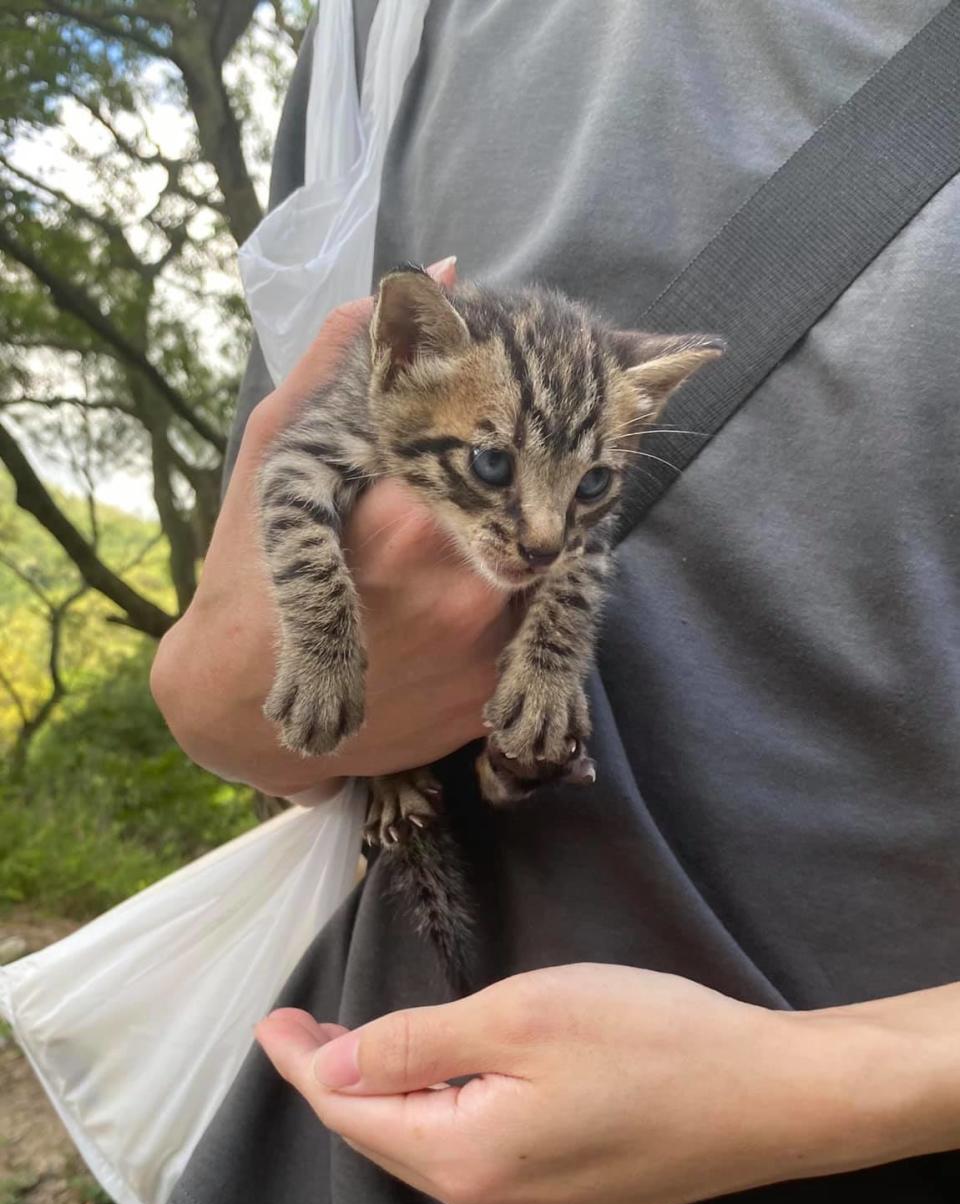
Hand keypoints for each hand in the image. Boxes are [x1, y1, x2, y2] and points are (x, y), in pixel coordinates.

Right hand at [150, 259, 511, 797]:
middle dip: (494, 496)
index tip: (457, 437)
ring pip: (533, 571)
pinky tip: (429, 621)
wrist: (236, 709)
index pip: (502, 443)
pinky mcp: (484, 697)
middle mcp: (464, 584)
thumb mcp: (282, 450)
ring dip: (498, 555)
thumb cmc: (247, 573)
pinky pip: (521, 636)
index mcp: (413, 513)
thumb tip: (441, 274)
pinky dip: (493, 617)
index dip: (486, 431)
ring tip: (422, 573)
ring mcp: (482, 650)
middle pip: (525, 508)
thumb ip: (355, 357)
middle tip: (433, 513)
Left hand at [254, 964, 933, 1203]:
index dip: (305, 1065)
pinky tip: (440, 1082)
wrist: (775, 1100)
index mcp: (467, 1161)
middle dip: (338, 1084)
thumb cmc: (654, 1042)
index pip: (353, 1115)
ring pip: (428, 1155)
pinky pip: (473, 1162)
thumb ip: (418, 1044)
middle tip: (302, 1028)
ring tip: (357, 1047)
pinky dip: (439, 1119)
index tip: (271, 1022)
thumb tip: (334, 1068)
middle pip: (384, 1144)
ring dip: (388, 1101)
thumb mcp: (522, 1018)